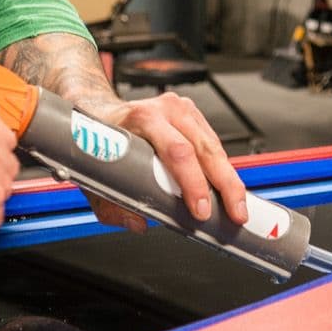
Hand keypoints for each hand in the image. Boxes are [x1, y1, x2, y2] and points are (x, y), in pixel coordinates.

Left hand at [78, 91, 248, 232]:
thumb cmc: (97, 137)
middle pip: (204, 149)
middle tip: (235, 212)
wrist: (97, 107)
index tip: (200, 210)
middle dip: (224, 185)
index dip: (193, 184)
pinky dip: (221, 166)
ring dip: (228, 178)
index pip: (177, 152)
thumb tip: (138, 223)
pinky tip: (226, 186)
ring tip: (237, 204)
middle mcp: (164, 109)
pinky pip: (212, 142)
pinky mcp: (190, 114)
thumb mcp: (94, 174)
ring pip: (213, 146)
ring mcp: (180, 108)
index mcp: (141, 119)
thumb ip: (111, 205)